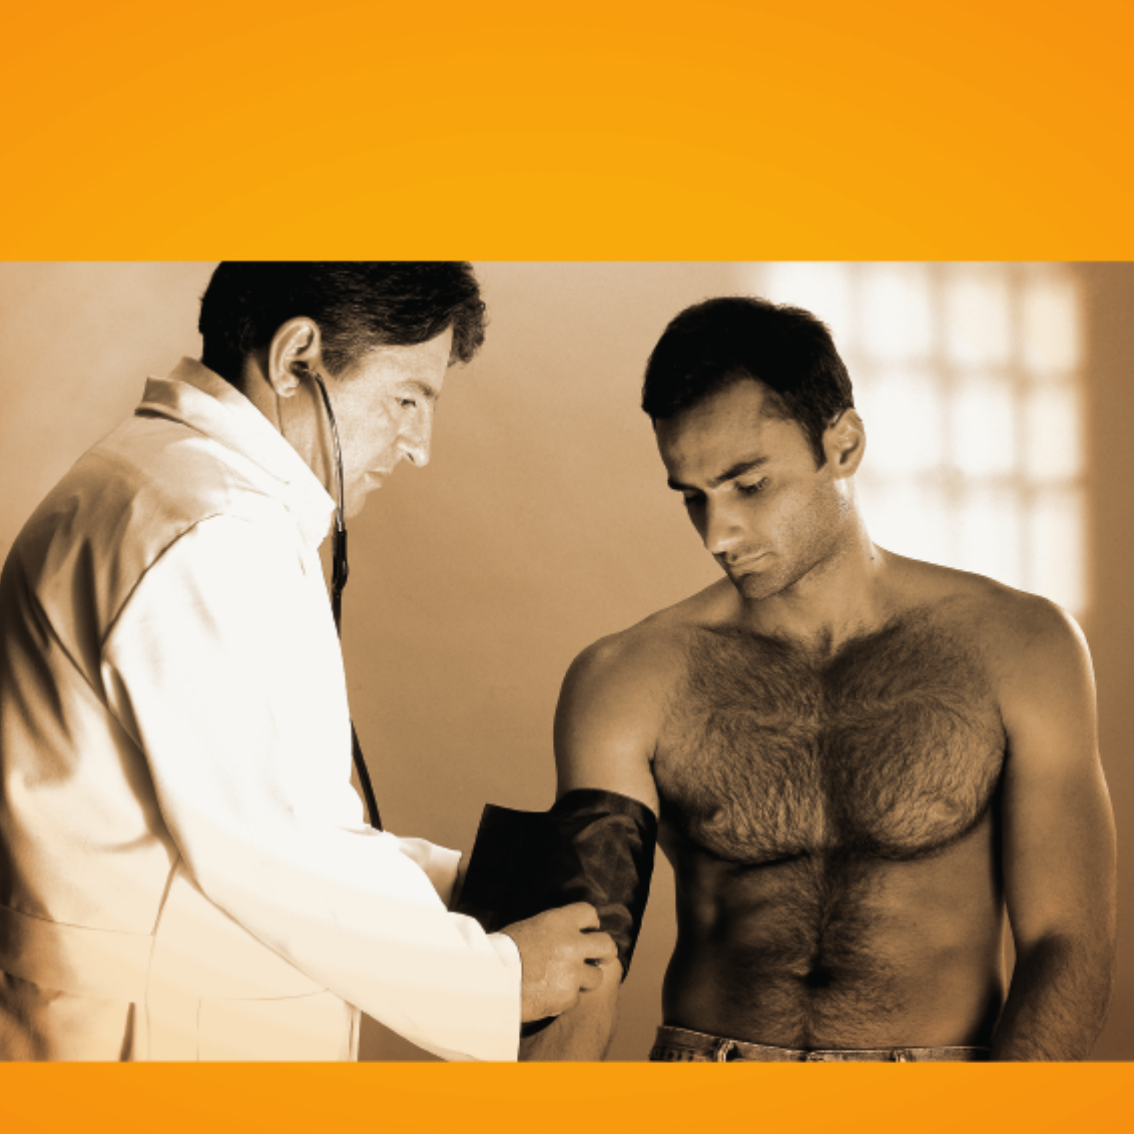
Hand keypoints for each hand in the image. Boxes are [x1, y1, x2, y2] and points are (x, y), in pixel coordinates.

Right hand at [500, 902, 616, 1022]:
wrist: (490, 981)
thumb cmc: (502, 952)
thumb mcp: (530, 928)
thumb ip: (554, 931)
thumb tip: (568, 935)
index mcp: (560, 921)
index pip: (590, 913)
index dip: (590, 924)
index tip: (587, 932)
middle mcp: (572, 944)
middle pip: (607, 945)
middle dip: (603, 952)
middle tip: (595, 958)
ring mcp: (573, 972)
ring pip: (596, 976)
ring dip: (585, 979)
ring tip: (564, 980)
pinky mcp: (569, 996)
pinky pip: (576, 997)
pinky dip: (565, 997)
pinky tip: (548, 993)